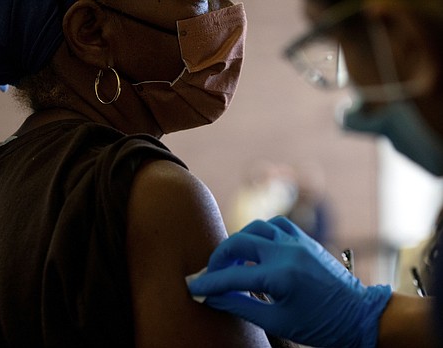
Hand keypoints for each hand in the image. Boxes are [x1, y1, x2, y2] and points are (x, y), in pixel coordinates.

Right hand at [188, 216, 391, 346]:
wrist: (361, 316)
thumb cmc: (321, 325)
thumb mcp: (277, 321)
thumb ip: (241, 306)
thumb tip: (212, 298)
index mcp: (280, 276)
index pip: (232, 276)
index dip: (209, 283)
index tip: (193, 288)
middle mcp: (287, 252)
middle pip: (239, 242)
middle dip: (219, 257)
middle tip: (211, 274)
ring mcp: (298, 242)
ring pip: (256, 228)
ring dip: (239, 242)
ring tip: (232, 262)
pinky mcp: (306, 240)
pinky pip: (276, 225)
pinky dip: (260, 233)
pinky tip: (256, 249)